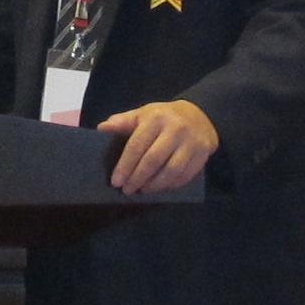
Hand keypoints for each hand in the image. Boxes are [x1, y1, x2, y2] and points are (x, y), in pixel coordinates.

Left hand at [97, 96, 218, 193]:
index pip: (137, 145)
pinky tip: (160, 188)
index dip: (125, 165)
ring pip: (171, 171)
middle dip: (137, 178)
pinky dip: (171, 185)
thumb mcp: (143, 114)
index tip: (116, 181)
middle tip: (127, 190)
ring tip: (142, 190)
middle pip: (154, 160)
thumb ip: (123, 121)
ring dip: (155, 185)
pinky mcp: (203, 154)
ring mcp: (191, 142)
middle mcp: (176, 129)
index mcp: (156, 118)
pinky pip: (185, 175)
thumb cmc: (163, 117)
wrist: (199, 115)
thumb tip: (102, 128)